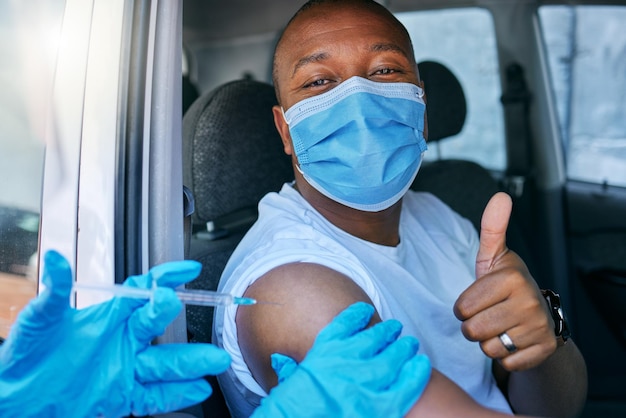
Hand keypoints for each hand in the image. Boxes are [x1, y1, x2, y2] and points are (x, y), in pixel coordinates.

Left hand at [0, 250, 230, 417]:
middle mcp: (124, 340)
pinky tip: (197, 390)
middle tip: (205, 315)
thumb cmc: (27, 356)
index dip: (167, 277)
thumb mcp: (39, 320)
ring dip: (191, 362)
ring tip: (215, 361)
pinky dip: (177, 394)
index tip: (187, 269)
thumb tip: (56, 259)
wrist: (18, 399)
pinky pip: (154, 395)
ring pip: (165, 363)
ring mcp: (126, 369)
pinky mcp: (122, 396)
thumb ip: (53, 290)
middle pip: (159, 326)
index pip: (143, 290)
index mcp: (110, 316)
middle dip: (181, 322)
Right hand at [252, 302, 430, 417]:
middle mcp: (346, 360)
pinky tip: (422, 365)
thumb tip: (281, 361)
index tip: (365, 310)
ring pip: (392, 357)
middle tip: (395, 328)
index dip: (357, 314)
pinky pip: (404, 386)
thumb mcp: (288, 382)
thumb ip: (289, 369)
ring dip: (403, 348)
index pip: (344, 324)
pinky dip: (415, 374)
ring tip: (410, 344)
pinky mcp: (378, 406)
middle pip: (374, 338)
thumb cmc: (291, 406)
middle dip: (386, 331)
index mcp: (323, 352)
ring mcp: (364, 381)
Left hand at [454, 192, 555, 370]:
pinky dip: (505, 355)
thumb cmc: (506, 285)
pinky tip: (514, 340)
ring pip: (487, 348)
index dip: (464, 307)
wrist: (540, 316)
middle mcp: (530, 302)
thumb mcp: (495, 257)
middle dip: (474, 326)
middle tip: (490, 314)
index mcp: (512, 278)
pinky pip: (505, 363)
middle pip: (471, 330)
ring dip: (488, 341)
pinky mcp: (543, 350)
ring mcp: (539, 328)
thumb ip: (493, 228)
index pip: (461, 308)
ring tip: (501, 326)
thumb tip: (501, 195)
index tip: (480, 299)